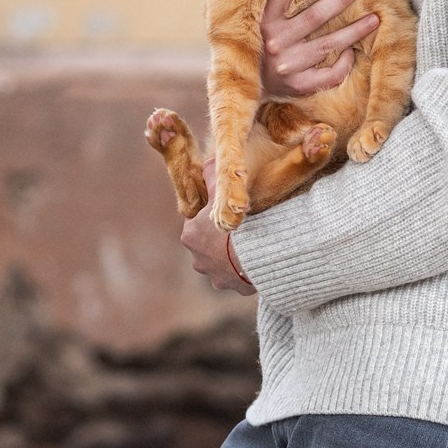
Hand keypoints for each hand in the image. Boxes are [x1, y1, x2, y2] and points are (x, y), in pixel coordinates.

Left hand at [181, 160, 254, 295]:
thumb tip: (208, 160)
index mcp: (190, 236)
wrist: (256, 253)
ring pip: (222, 264)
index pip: (199, 223)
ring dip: (233, 257)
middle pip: (209, 245)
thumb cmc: (235, 221)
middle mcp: (197, 259)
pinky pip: (238, 278)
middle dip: (222, 239)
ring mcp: (214, 276)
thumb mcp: (221, 193)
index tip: (229, 213)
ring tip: (252, 245)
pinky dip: (246, 270)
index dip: (214, 217)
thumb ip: (212, 175)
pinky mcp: (231, 287)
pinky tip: (257, 260)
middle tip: (243, 229)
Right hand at [260, 0, 380, 99]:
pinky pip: (330, 74)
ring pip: (328, 44)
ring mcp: (288, 65)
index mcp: (265, 22)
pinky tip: (353, 52)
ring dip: (354, 30)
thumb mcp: (262, 23)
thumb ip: (279, 4)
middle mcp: (275, 43)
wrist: (251, 87)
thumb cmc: (262, 47)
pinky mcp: (299, 85)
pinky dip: (345, 62)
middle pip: (314, 16)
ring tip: (373, 19)